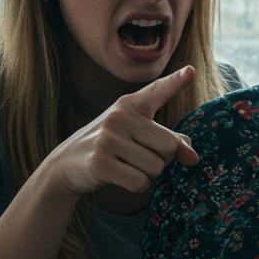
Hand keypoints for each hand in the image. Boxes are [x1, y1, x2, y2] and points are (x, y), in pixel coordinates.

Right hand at [42, 66, 198, 197]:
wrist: (65, 165)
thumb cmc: (111, 147)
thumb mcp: (138, 136)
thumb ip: (170, 142)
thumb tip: (193, 159)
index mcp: (130, 105)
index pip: (156, 91)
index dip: (175, 82)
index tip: (191, 71)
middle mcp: (119, 117)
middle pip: (170, 146)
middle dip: (163, 160)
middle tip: (140, 158)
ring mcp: (107, 139)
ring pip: (156, 167)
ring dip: (149, 175)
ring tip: (127, 167)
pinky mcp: (100, 163)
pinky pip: (140, 182)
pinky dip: (138, 186)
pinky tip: (121, 178)